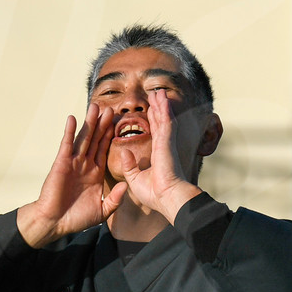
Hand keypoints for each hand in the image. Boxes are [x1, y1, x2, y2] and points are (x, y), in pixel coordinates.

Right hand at [17, 104, 127, 247]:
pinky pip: (67, 145)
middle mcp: (85, 165)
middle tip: (110, 108)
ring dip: (89, 122)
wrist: (55, 223)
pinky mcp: (61, 163)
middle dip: (102, 124)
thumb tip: (126, 185)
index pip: (104, 149)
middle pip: (95, 139)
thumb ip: (115, 199)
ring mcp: (73, 163)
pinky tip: (72, 119)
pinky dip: (69, 132)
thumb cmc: (76, 218)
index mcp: (95, 173)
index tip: (118, 121)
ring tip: (95, 106)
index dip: (110, 135)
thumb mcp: (102, 211)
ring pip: (83, 138)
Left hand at [115, 89, 202, 223]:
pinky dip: (164, 110)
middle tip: (156, 94)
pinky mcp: (166, 143)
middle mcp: (163, 147)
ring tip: (159, 92)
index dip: (153, 120)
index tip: (151, 110)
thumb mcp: (135, 179)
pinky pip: (164, 122)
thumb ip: (130, 165)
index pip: (154, 133)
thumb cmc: (155, 194)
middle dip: (158, 108)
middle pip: (159, 122)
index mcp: (157, 155)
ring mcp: (165, 144)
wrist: (167, 199)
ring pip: (163, 119)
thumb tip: (123, 151)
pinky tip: (162, 99)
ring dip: (161, 105)